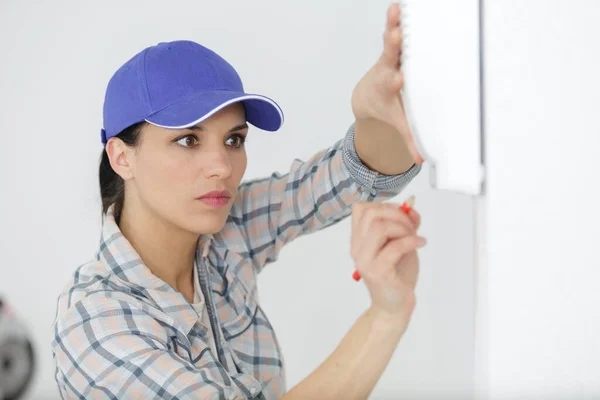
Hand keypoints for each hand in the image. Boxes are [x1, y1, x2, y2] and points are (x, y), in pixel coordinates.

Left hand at [350, 3, 422, 163]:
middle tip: (395, 35)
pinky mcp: (393, 46)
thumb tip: (419, 160)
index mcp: (388, 88)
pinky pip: (393, 29)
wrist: (367, 95)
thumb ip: (407, 139)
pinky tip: (396, 5)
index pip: (393, 85)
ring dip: (393, 24)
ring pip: (391, 39)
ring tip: (394, 10)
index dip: (396, 81)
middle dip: (393, 47)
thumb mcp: (395, 122)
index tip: (399, 78)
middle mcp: (387, 69)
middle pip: (390, 57)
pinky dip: (395, 18)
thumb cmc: (386, 108)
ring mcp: (389, 56)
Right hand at [350, 201, 425, 319]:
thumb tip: (410, 207)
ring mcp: (365, 260)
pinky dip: (411, 241)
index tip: (401, 216)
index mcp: (359, 239)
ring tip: (414, 236)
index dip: (384, 205)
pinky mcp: (378, 272)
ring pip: (379, 227)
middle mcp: (357, 248)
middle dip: (396, 214)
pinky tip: (421, 244)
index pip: (360, 209)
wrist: (395, 305)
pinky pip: (394, 247)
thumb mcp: (402, 242)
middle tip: (411, 226)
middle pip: (370, 214)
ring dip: (402, 227)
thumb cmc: (398, 274)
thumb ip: (405, 224)